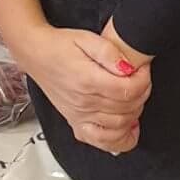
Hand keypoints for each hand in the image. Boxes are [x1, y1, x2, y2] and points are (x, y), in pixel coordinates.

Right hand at [17, 24, 151, 154]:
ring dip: (135, 112)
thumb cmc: (59, 45)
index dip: (143, 80)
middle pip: (127, 108)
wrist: (36, 54)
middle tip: (141, 78)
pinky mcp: (77, 124)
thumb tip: (128, 67)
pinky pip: (103, 142)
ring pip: (120, 125)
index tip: (143, 69)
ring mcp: (80, 116)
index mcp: (87, 80)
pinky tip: (127, 127)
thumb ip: (109, 51)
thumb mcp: (86, 37)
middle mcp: (84, 103)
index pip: (128, 90)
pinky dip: (120, 139)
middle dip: (142, 93)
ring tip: (134, 95)